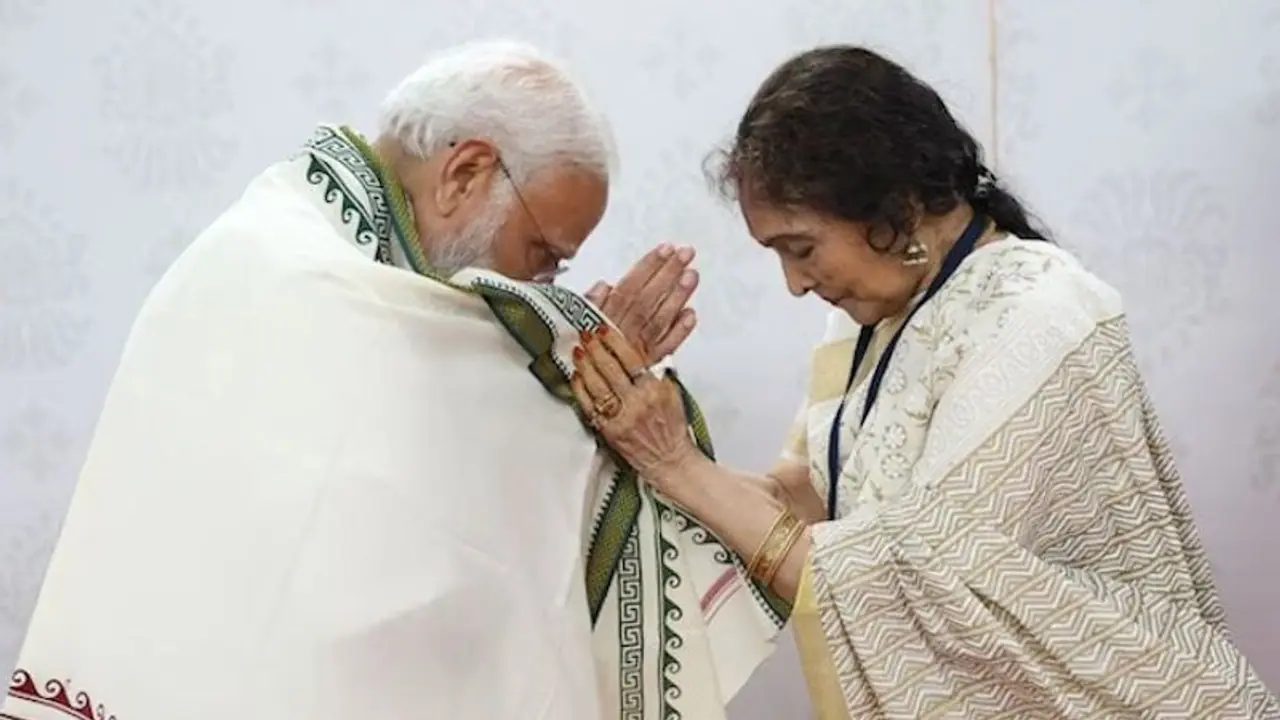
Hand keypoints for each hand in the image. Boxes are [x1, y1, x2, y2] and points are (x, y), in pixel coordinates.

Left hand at [569, 324, 701, 486]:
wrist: (670, 460)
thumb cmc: (673, 427)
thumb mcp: (673, 393)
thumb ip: (659, 371)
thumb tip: (644, 350)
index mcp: (654, 390)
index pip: (630, 359)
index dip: (614, 342)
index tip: (603, 329)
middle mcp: (636, 402)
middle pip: (610, 369)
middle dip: (595, 348)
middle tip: (585, 334)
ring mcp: (620, 417)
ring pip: (596, 385)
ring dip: (584, 365)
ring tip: (578, 351)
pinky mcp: (608, 431)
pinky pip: (589, 406)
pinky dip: (580, 389)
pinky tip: (576, 376)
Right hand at [584, 243, 698, 363]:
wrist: (590, 400)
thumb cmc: (581, 360)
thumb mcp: (575, 327)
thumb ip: (590, 306)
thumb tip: (605, 285)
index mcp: (604, 320)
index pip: (629, 287)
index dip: (648, 266)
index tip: (666, 248)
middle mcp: (622, 333)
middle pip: (648, 299)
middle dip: (668, 273)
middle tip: (687, 253)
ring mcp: (638, 350)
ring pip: (659, 320)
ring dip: (677, 297)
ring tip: (692, 275)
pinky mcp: (649, 369)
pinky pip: (665, 350)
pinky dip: (679, 332)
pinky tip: (692, 315)